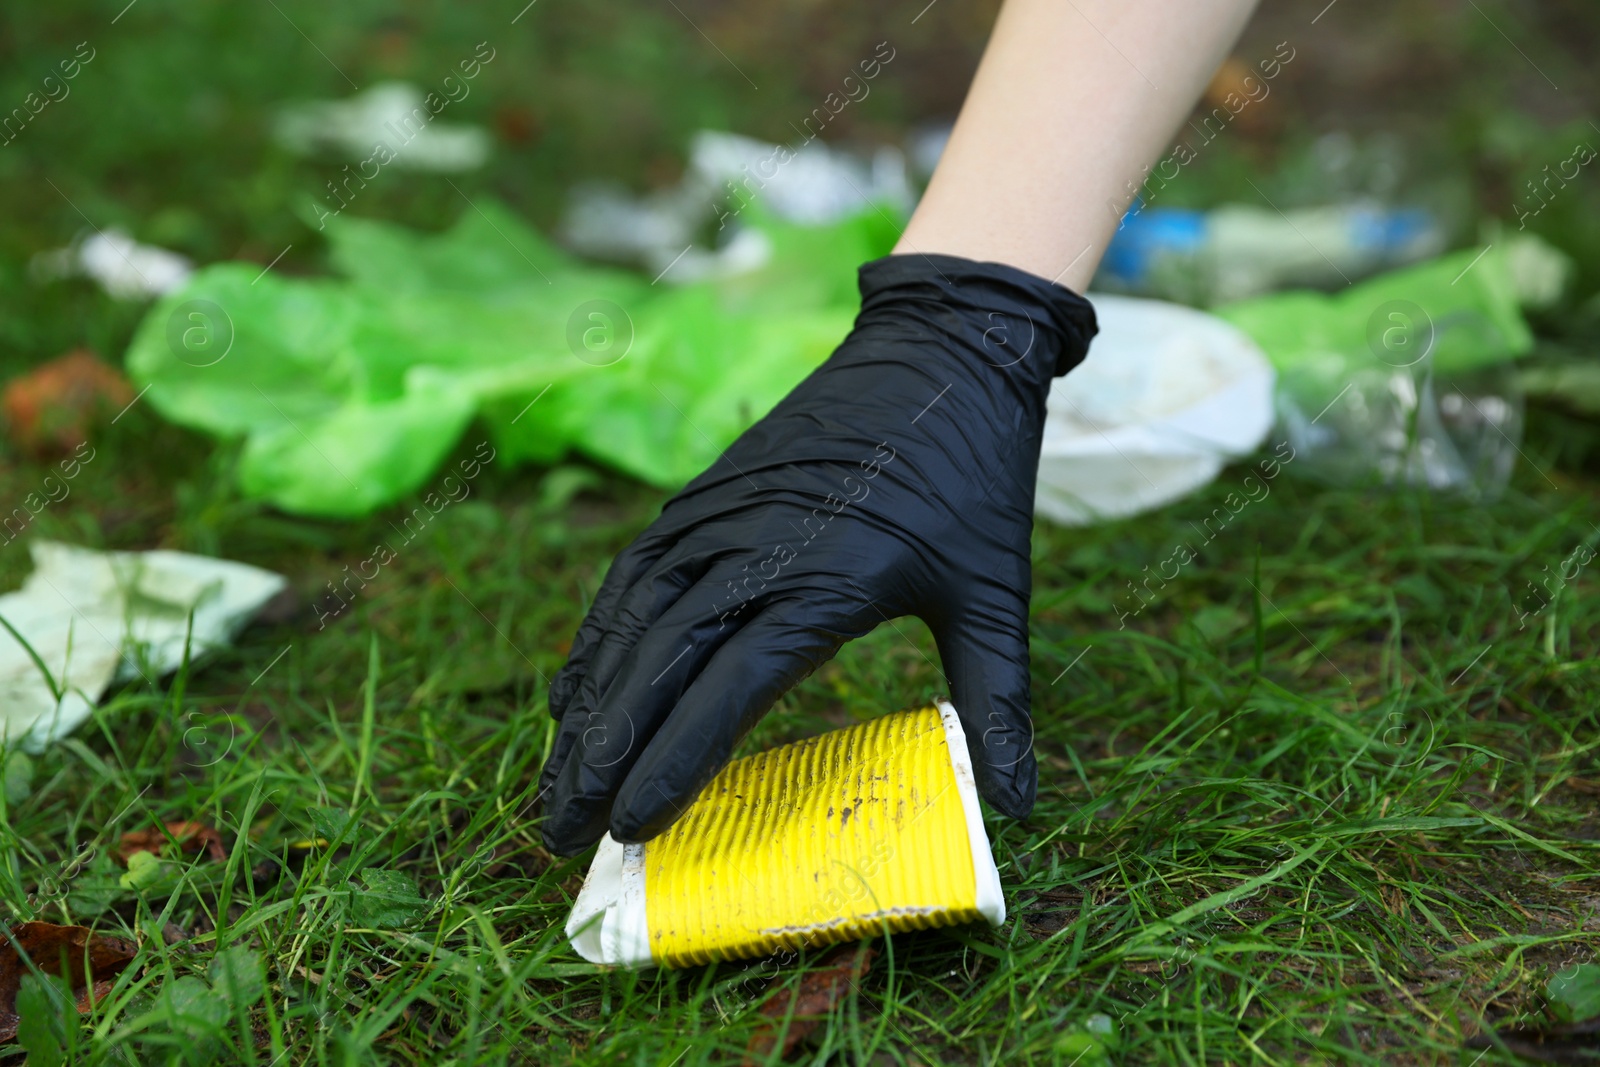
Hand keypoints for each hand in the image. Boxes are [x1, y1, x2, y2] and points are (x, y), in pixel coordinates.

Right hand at [537, 252, 1096, 855]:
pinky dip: (596, 636)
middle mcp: (755, 547)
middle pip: (658, 662)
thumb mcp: (996, 593)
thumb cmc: (973, 477)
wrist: (941, 352)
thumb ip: (995, 703)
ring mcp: (719, 516)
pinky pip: (633, 575)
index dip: (675, 758)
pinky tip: (573, 689)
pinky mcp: (703, 496)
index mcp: (827, 579)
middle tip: (562, 829)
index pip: (729, 685)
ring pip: (631, 620)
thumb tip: (1017, 806)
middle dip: (604, 750)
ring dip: (587, 703)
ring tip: (555, 779)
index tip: (631, 825)